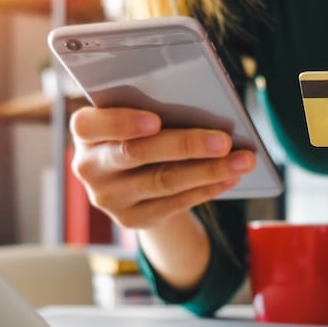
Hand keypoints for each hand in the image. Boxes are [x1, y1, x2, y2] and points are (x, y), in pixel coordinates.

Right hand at [69, 107, 256, 228]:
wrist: (129, 179)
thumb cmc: (137, 132)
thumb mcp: (133, 116)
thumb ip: (151, 108)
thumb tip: (201, 107)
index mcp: (85, 132)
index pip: (90, 125)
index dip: (121, 123)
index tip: (156, 120)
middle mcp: (90, 167)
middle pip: (136, 153)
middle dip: (185, 145)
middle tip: (224, 140)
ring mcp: (109, 198)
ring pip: (163, 181)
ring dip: (208, 170)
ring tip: (241, 160)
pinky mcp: (132, 219)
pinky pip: (174, 203)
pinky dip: (206, 188)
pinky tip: (230, 178)